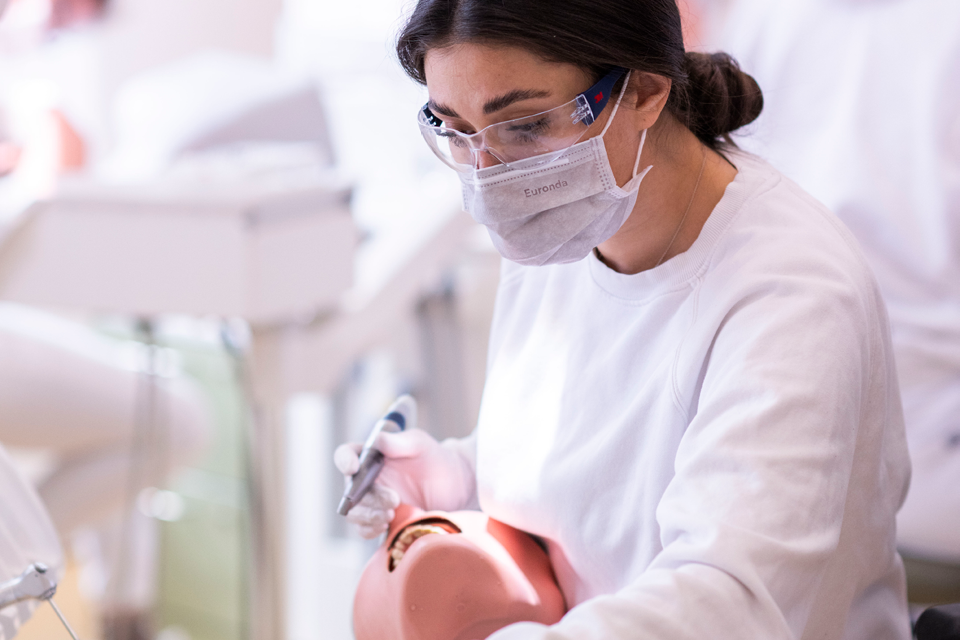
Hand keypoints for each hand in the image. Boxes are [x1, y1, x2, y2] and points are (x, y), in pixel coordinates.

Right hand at [334, 428, 476, 538]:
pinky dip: (370, 530)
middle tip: (393, 500)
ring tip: (391, 515)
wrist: (456, 486)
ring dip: (368, 516)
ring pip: (355, 513)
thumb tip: (377, 441)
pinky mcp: (382, 521)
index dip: (344, 461)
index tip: (353, 468)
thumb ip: (399, 442)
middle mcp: (367, 479)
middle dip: (368, 498)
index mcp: (371, 456)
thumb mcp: (420, 445)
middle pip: (350, 490)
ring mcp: (373, 502)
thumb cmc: (435, 459)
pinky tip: (386, 527)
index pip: (346, 455)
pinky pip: (365, 529)